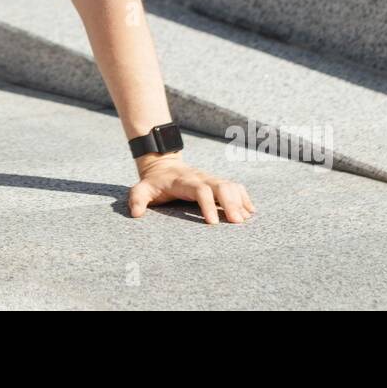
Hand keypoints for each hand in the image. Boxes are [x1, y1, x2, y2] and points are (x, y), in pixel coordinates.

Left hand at [128, 153, 255, 223]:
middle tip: (237, 222)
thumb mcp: (141, 188)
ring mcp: (210, 179)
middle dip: (230, 203)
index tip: (213, 223)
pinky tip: (250, 212)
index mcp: (184, 180)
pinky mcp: (217, 182)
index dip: (207, 204)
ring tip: (245, 220)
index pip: (200, 189)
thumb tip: (136, 214)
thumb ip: (137, 199)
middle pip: (221, 185)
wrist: (162, 164)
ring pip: (230, 185)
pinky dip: (244, 198)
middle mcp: (201, 177)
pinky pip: (235, 187)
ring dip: (239, 201)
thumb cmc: (153, 182)